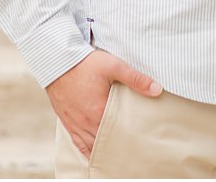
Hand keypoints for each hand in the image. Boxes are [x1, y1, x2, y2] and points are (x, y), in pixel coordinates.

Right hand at [46, 50, 161, 159]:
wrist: (58, 60)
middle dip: (117, 146)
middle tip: (130, 150)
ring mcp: (75, 123)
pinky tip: (92, 156)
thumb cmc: (85, 63)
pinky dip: (85, 151)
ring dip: (102, 150)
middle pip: (105, 142)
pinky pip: (76, 143)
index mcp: (99, 111)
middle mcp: (86, 122)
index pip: (118, 133)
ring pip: (91, 146)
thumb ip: (136, 79)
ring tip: (115, 155)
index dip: (129, 139)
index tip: (139, 142)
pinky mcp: (67, 120)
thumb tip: (157, 89)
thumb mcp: (114, 66)